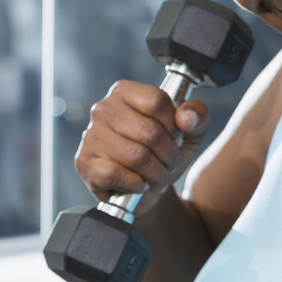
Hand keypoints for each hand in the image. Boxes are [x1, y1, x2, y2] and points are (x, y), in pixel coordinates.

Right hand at [74, 80, 209, 215]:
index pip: (157, 101)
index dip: (174, 125)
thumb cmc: (163, 153)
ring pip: (137, 156)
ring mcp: (91, 136)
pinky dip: (137, 184)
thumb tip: (187, 117)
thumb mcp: (189, 131)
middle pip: (150, 132)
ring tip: (157, 175)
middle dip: (169, 155)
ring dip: (156, 173)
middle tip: (169, 163)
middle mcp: (103, 109)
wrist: (147, 189)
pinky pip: (117, 175)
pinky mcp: (84, 163)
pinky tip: (139, 184)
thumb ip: (197, 116)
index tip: (175, 137)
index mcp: (125, 92)